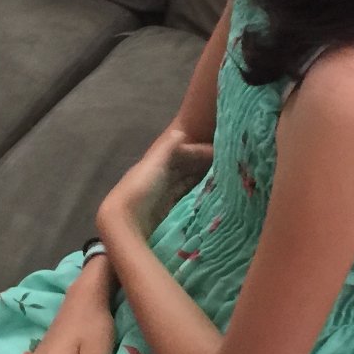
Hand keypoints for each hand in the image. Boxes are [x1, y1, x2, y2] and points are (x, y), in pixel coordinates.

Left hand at [97, 129, 212, 246]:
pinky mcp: (166, 211)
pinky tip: (210, 195)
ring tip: (223, 179)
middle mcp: (159, 177)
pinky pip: (185, 198)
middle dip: (203, 165)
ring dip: (201, 180)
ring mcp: (162, 195)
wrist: (125, 221)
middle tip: (227, 166)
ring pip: (186, 183)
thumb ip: (167, 147)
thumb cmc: (141, 187)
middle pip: (184, 168)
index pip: (181, 153)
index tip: (221, 152)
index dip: (199, 151)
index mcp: (155, 162)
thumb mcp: (155, 162)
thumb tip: (180, 132)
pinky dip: (196, 194)